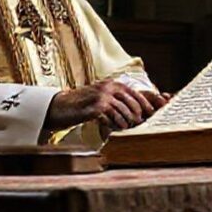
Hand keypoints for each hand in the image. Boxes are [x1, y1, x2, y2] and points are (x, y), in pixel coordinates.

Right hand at [45, 79, 166, 131]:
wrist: (59, 107)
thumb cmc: (81, 104)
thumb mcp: (100, 97)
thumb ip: (114, 100)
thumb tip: (134, 111)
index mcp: (111, 83)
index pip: (134, 93)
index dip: (144, 103)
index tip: (151, 112)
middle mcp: (108, 87)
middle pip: (132, 102)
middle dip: (138, 113)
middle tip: (140, 123)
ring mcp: (102, 96)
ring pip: (123, 110)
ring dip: (127, 121)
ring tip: (127, 126)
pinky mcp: (96, 107)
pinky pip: (112, 117)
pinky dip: (116, 124)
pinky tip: (116, 128)